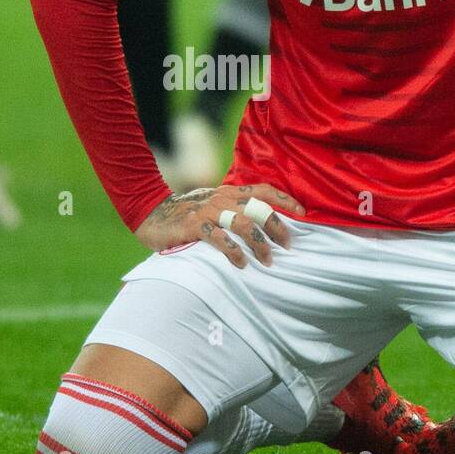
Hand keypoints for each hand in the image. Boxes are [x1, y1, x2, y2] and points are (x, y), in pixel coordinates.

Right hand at [134, 184, 305, 267]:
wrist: (151, 213)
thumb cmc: (186, 213)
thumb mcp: (213, 205)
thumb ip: (233, 209)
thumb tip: (260, 224)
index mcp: (229, 192)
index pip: (263, 189)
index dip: (285, 198)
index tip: (303, 212)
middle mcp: (223, 198)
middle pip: (259, 208)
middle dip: (277, 227)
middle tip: (287, 245)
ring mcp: (209, 211)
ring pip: (245, 224)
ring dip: (259, 244)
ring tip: (267, 260)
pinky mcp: (195, 225)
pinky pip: (220, 239)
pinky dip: (234, 252)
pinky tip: (241, 264)